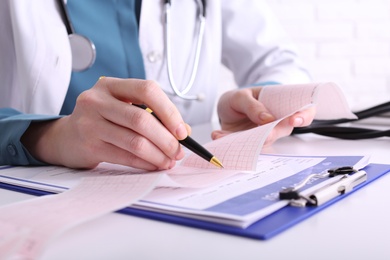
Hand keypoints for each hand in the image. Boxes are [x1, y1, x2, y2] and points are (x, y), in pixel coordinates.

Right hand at [21, 77, 189, 169]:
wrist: (66, 137)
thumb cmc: (103, 120)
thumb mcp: (124, 108)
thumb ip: (154, 115)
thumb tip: (184, 132)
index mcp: (111, 85)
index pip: (147, 90)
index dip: (169, 111)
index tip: (182, 131)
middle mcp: (97, 100)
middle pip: (141, 119)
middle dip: (166, 139)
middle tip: (179, 152)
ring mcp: (90, 123)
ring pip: (135, 141)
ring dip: (158, 155)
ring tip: (169, 161)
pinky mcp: (89, 146)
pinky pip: (125, 157)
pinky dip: (145, 163)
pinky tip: (154, 165)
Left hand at [212, 87, 314, 144]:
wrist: (225, 109)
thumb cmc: (240, 99)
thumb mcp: (242, 96)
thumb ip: (253, 105)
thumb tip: (267, 119)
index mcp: (282, 105)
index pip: (303, 111)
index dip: (304, 116)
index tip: (295, 120)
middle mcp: (277, 123)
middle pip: (282, 131)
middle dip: (271, 135)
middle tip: (262, 135)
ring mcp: (264, 135)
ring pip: (262, 142)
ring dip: (245, 141)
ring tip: (228, 135)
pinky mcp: (251, 144)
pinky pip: (243, 147)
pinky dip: (229, 142)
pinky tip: (218, 135)